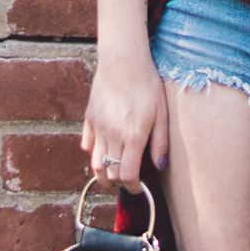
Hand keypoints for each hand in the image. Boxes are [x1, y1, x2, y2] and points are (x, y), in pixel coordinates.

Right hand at [80, 48, 168, 193]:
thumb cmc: (148, 85)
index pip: (127, 175)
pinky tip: (103, 152)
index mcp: (133, 137)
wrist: (124, 61)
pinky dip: (93, 153)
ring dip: (103, 174)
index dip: (132, 187)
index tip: (138, 189)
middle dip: (118, 183)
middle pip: (110, 172)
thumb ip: (160, 142)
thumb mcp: (162, 114)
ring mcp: (98, 127)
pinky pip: (87, 144)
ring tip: (111, 176)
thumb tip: (160, 166)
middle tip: (127, 183)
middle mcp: (113, 135)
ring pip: (95, 162)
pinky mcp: (90, 118)